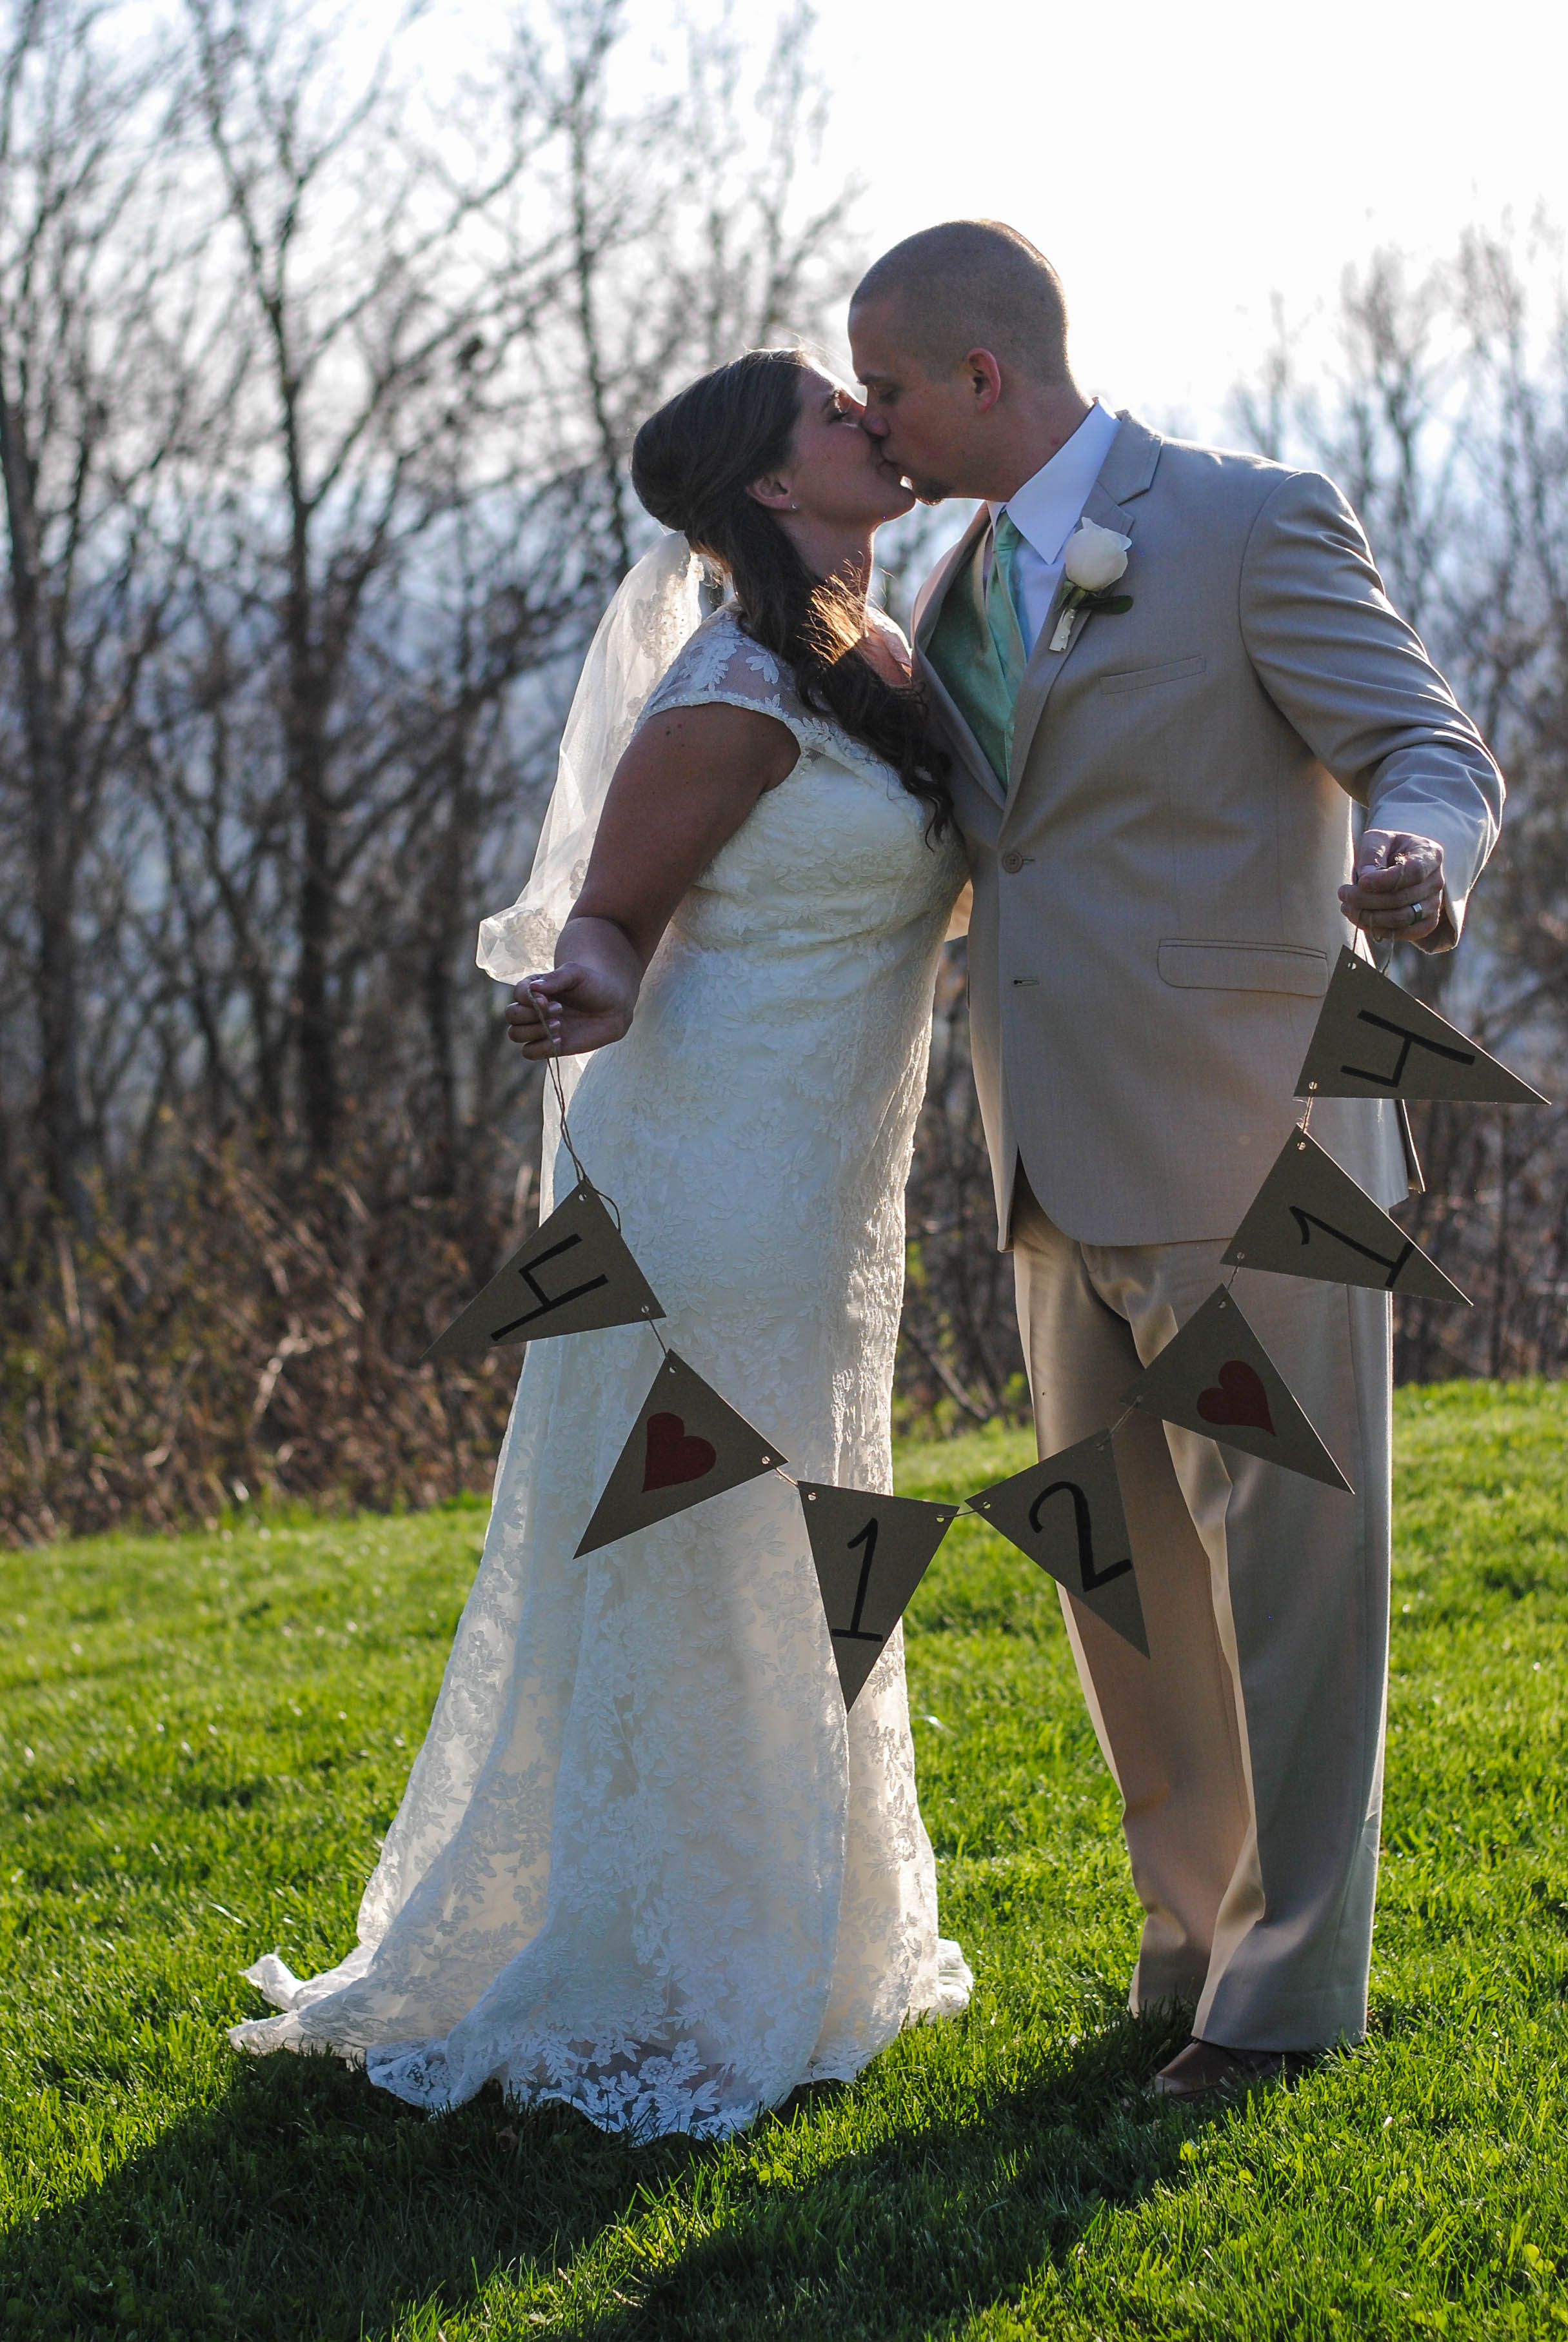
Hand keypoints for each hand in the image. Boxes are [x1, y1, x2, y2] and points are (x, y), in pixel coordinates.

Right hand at [504, 966, 632, 1058]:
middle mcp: (533, 1009)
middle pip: (512, 1015)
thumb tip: (534, 988)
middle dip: (531, 1015)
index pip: (518, 994)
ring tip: (560, 1025)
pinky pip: (529, 1052)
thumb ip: (556, 978)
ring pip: (515, 1035)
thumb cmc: (594, 985)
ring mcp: (540, 1028)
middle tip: (559, 1011)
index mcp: (536, 989)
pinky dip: (540, 1048)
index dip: (529, 999)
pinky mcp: (549, 1045)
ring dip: (534, 1031)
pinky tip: (560, 1040)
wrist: (614, 1008)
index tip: (549, 1000)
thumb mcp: (576, 974)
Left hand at [1338, 830, 1446, 945]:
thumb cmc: (1387, 849)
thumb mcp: (1377, 840)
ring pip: (1403, 918)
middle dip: (1367, 899)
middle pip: (1403, 898)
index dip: (1386, 881)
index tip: (1361, 882)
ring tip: (1347, 908)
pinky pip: (1407, 933)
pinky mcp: (1427, 922)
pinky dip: (1381, 930)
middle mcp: (1437, 880)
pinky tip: (1361, 920)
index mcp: (1430, 854)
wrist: (1398, 863)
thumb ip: (1372, 854)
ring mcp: (1434, 903)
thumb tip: (1366, 879)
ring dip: (1370, 917)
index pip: (1414, 871)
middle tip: (1343, 894)